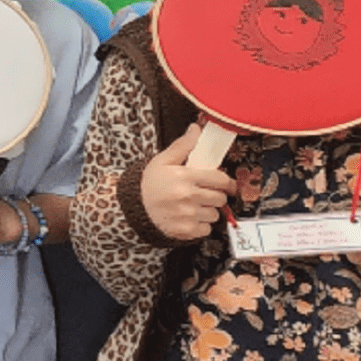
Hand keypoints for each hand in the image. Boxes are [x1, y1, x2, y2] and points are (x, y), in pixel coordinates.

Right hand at [141, 124, 236, 240]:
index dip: (227, 182)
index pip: (221, 180)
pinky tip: (190, 217)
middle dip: (217, 195)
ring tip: (195, 205)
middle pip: (220, 198)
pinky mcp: (186, 230)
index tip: (226, 184)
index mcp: (185, 177)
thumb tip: (196, 129)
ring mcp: (187, 215)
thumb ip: (183, 145)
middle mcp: (188, 197)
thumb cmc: (149, 184)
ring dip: (209, 210)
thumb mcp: (163, 160)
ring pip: (215, 215)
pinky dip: (201, 225)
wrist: (134, 208)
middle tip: (207, 193)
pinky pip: (206, 229)